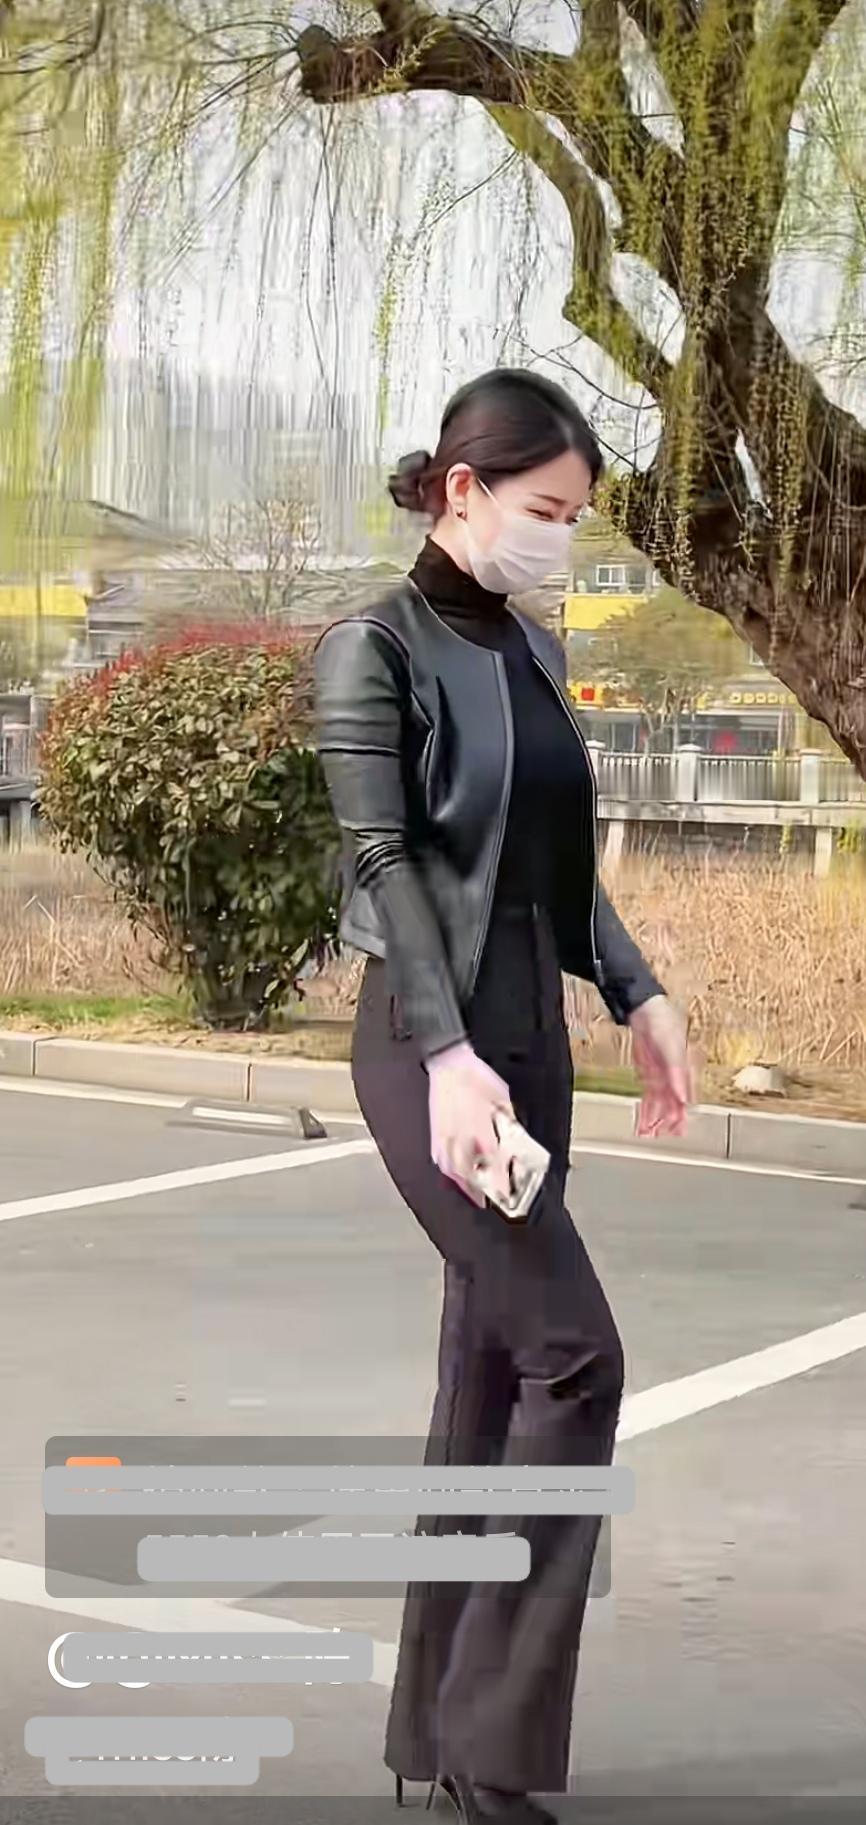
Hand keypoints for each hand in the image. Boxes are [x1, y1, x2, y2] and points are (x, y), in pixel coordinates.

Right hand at [427, 1040, 514, 1206]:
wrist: (448, 1062)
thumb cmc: (475, 1077)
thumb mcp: (502, 1099)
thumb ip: (508, 1123)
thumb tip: (513, 1140)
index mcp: (480, 1129)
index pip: (492, 1165)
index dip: (500, 1183)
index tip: (507, 1194)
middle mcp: (460, 1137)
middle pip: (469, 1174)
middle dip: (480, 1191)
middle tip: (488, 1201)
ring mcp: (444, 1136)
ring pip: (452, 1170)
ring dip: (462, 1185)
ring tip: (471, 1194)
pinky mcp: (434, 1132)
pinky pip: (439, 1158)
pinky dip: (447, 1170)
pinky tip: (451, 1174)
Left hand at [629, 995, 694, 1139]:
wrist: (645, 1010)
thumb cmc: (664, 1024)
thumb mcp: (672, 1049)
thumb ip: (677, 1075)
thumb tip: (682, 1098)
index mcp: (685, 1072)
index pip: (684, 1100)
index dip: (681, 1116)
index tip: (678, 1131)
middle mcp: (674, 1077)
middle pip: (672, 1105)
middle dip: (667, 1122)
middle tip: (662, 1136)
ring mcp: (660, 1076)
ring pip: (659, 1103)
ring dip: (654, 1118)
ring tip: (648, 1133)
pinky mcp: (648, 1074)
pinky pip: (648, 1096)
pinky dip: (646, 1108)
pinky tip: (643, 1120)